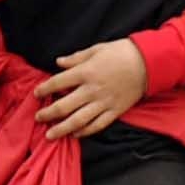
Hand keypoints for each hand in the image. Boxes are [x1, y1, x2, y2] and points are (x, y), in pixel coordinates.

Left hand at [35, 37, 150, 141]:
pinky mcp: (115, 111)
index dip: (44, 89)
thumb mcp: (96, 49)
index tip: (36, 93)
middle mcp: (92, 90)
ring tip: (50, 135)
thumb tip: (58, 63)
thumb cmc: (121, 52)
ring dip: (62, 129)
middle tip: (38, 118)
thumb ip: (76, 58)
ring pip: (78, 120)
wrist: (148, 63)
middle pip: (64, 106)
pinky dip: (85, 132)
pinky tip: (75, 135)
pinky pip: (97, 125)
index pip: (58, 83)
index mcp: (85, 72)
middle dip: (48, 114)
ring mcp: (103, 102)